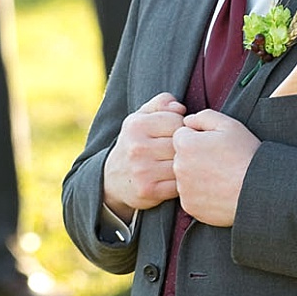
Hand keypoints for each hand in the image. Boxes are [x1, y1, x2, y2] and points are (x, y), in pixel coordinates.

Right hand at [102, 93, 187, 220]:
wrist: (112, 180)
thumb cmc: (135, 143)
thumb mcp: (140, 118)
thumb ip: (160, 104)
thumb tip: (180, 107)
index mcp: (136, 125)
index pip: (177, 120)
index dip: (181, 128)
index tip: (174, 135)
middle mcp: (137, 147)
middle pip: (181, 143)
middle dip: (184, 148)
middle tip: (177, 152)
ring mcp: (143, 170)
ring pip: (182, 163)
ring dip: (184, 165)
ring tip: (177, 164)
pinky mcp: (149, 190)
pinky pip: (179, 183)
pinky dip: (181, 182)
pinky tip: (174, 180)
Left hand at [172, 111, 259, 227]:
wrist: (259, 189)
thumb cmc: (245, 154)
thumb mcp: (229, 125)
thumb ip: (203, 116)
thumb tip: (187, 121)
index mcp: (185, 144)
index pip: (182, 136)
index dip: (199, 138)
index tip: (215, 146)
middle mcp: (179, 167)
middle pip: (182, 157)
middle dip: (196, 157)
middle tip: (220, 162)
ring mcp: (183, 189)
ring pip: (186, 177)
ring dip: (197, 176)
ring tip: (221, 177)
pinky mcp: (190, 206)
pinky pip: (191, 196)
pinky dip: (201, 194)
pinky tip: (219, 191)